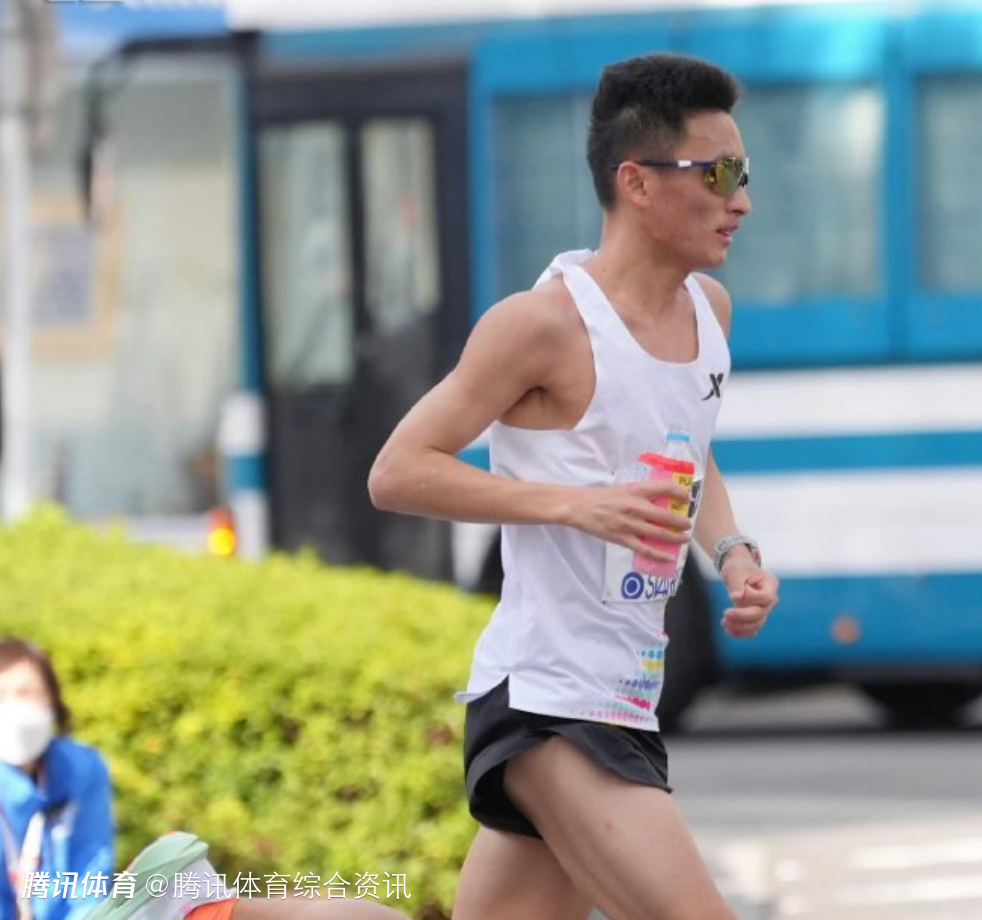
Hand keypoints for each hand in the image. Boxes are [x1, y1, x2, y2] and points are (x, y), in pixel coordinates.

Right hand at [565, 480, 691, 562]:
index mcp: (636, 490)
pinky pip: (644, 549)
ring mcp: (629, 524)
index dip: (680, 493)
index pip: (665, 488)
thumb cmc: (603, 497)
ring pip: (659, 533)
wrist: (580, 506)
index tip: (687, 498)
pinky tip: (669, 557)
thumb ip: (642, 493)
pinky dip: (658, 554)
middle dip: (681, 522)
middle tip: (688, 524)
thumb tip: (662, 499)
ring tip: (684, 539)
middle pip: (666, 516)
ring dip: (675, 537)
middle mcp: (635, 506)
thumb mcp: (624, 488)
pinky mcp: (622, 538)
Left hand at [720, 555, 778, 638]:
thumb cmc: (737, 568)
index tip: (733, 595)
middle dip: (742, 616)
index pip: (766, 597)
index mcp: (770, 583)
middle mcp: (770, 598)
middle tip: (725, 614)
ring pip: (757, 624)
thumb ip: (736, 583)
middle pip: (761, 613)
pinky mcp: (756, 616)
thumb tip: (735, 598)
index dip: (751, 599)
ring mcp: (764, 608)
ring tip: (724, 623)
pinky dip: (741, 632)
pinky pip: (752, 628)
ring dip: (740, 627)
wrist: (737, 571)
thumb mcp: (734, 571)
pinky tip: (728, 630)